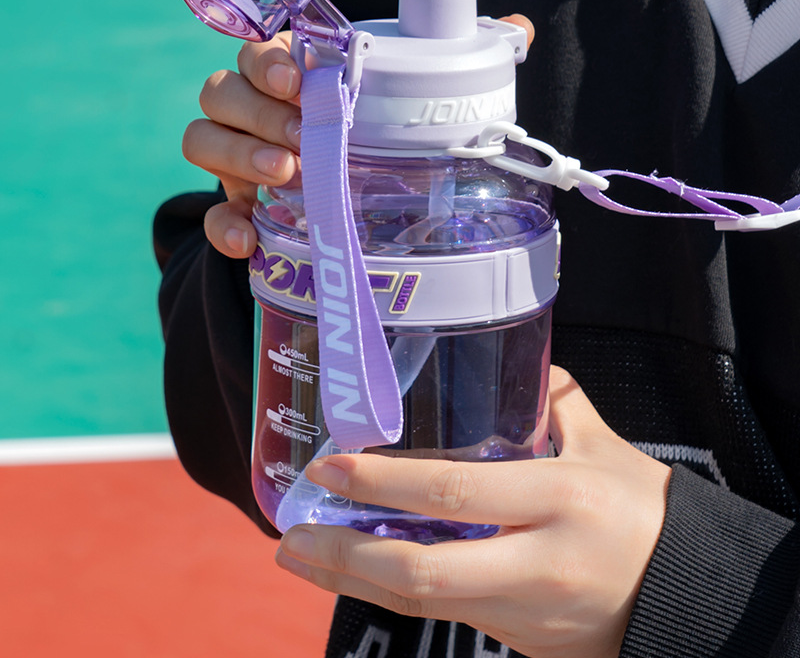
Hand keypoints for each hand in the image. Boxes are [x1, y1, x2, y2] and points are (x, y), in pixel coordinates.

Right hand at [182, 15, 534, 258]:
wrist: (357, 214)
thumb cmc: (382, 144)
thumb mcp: (416, 108)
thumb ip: (457, 66)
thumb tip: (523, 27)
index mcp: (294, 79)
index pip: (259, 50)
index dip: (268, 59)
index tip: (299, 80)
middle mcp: (257, 114)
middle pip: (221, 90)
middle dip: (257, 111)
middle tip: (301, 139)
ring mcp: (241, 161)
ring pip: (201, 138)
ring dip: (237, 155)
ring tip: (286, 175)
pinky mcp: (238, 211)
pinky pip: (212, 213)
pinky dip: (222, 225)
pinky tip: (251, 242)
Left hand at [276, 366, 669, 657]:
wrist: (689, 598)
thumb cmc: (646, 514)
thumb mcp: (604, 448)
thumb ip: (553, 402)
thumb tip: (514, 363)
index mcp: (559, 500)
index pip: (455, 493)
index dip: (384, 482)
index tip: (330, 465)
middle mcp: (533, 562)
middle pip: (422, 572)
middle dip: (345, 555)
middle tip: (290, 532)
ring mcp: (520, 610)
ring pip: (421, 602)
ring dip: (351, 579)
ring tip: (299, 555)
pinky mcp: (513, 636)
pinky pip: (441, 612)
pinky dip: (390, 589)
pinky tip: (355, 567)